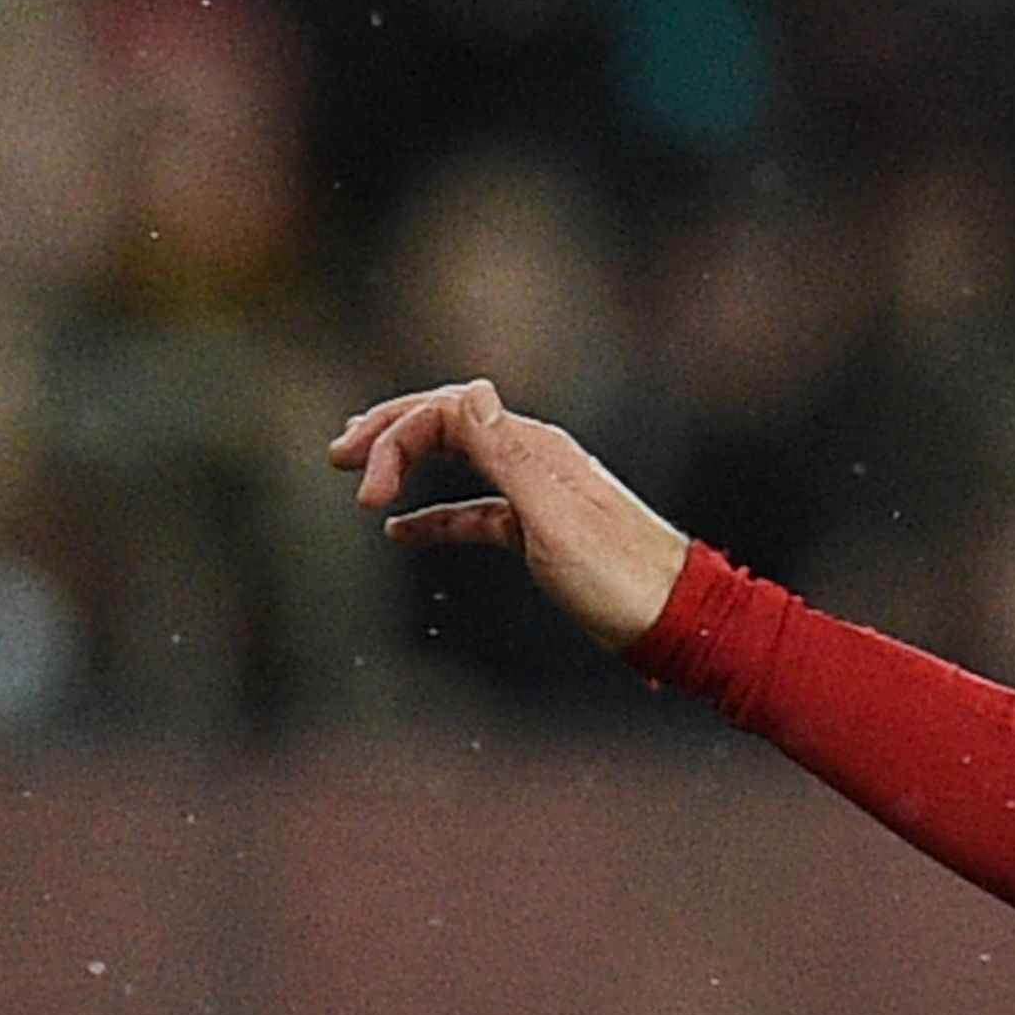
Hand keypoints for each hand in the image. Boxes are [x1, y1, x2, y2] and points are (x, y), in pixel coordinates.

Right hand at [329, 380, 691, 654]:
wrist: (678, 622)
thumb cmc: (620, 578)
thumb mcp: (554, 517)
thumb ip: (508, 455)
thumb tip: (467, 391)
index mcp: (536, 448)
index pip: (446, 414)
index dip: (395, 441)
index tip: (363, 495)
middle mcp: (536, 458)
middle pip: (450, 424)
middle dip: (390, 432)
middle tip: (336, 454)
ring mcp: (539, 494)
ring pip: (460, 462)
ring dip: (409, 463)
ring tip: (360, 479)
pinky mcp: (541, 533)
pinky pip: (478, 512)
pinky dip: (437, 516)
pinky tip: (403, 533)